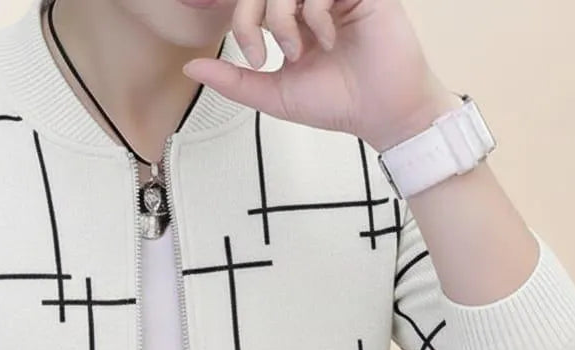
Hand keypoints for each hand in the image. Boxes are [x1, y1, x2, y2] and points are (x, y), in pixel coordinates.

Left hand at [182, 0, 457, 151]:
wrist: (383, 113)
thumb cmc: (337, 104)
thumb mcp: (274, 95)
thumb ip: (234, 81)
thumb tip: (191, 67)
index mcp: (292, 20)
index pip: (254, 0)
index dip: (243, 21)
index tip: (255, 57)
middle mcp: (313, 2)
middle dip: (260, 17)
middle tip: (273, 53)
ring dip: (285, 17)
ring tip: (302, 51)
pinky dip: (316, 13)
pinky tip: (328, 39)